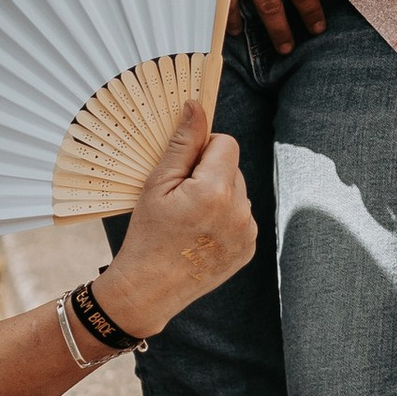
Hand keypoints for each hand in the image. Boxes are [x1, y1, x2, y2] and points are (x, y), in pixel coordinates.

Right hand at [95, 105, 256, 331]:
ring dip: (218, 196)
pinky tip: (200, 234)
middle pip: (232, 168)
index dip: (203, 150)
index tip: (183, 170)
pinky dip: (224, 218)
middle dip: (209, 174)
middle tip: (180, 200)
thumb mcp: (157, 184)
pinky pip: (241, 217)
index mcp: (216, 190)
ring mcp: (247, 232)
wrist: (149, 289)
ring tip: (189, 220)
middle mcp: (240, 211)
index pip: (226, 143)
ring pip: (237, 192)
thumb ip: (182, 143)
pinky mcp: (249, 248)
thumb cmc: (147, 234)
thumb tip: (196, 106)